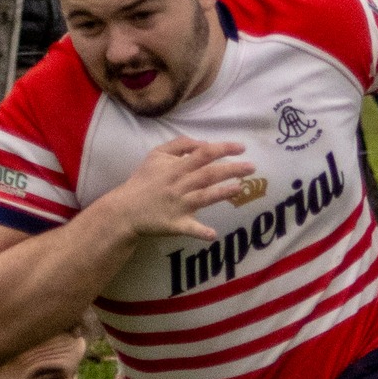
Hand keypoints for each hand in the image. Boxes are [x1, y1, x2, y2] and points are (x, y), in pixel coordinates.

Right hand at [104, 136, 256, 241]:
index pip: (203, 154)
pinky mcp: (175, 224)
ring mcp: (178, 206)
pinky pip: (190, 228)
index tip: (241, 147)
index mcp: (176, 167)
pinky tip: (213, 235)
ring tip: (239, 188)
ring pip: (203, 198)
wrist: (125, 209)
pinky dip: (201, 232)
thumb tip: (204, 143)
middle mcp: (179, 185)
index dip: (223, 149)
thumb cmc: (144, 180)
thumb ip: (179, 145)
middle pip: (208, 174)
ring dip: (222, 193)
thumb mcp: (156, 155)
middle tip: (252, 167)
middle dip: (231, 169)